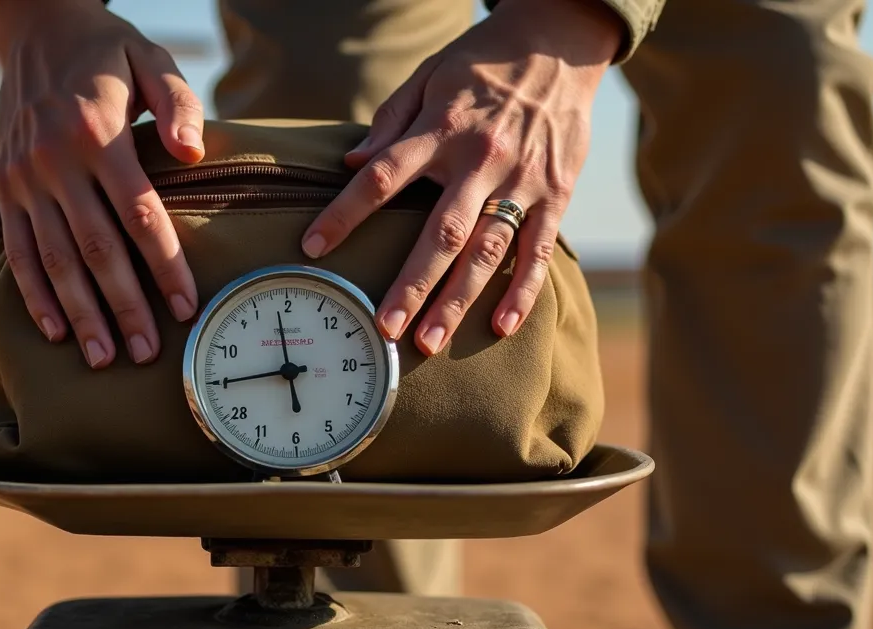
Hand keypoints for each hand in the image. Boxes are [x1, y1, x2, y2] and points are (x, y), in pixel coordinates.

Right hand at [0, 0, 204, 367]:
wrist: (33, 26)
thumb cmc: (105, 50)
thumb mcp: (151, 59)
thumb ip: (178, 105)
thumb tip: (194, 154)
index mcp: (99, 133)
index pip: (140, 214)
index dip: (165, 265)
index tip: (187, 306)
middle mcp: (56, 160)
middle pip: (97, 249)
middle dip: (124, 307)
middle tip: (148, 352)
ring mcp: (25, 178)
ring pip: (55, 260)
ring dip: (80, 314)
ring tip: (104, 357)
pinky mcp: (5, 186)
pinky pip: (18, 250)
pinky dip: (34, 294)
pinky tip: (55, 329)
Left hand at [298, 0, 621, 355]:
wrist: (560, 42)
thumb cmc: (482, 63)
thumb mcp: (429, 76)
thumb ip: (391, 121)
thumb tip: (352, 162)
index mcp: (442, 130)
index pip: (383, 178)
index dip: (345, 213)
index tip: (313, 246)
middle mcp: (481, 160)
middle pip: (441, 233)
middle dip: (411, 285)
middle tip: (384, 327)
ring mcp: (522, 182)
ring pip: (487, 252)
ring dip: (458, 301)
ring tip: (429, 342)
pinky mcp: (555, 195)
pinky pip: (538, 250)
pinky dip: (523, 291)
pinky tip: (501, 327)